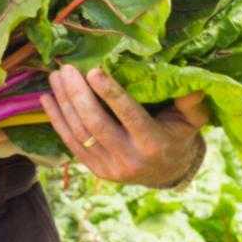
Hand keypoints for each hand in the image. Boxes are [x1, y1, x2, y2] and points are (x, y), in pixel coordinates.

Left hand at [41, 66, 208, 187]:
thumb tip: (194, 83)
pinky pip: (71, 145)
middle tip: (67, 68)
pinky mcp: (96, 170)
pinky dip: (57, 121)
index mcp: (153, 144)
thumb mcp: (192, 121)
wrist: (167, 172)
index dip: (111, 94)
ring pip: (80, 134)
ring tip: (56, 77)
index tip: (94, 71)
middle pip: (97, 124)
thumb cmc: (179, 136)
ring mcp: (109, 168)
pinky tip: (48, 100)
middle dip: (78, 95)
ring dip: (65, 104)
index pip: (129, 116)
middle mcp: (129, 159)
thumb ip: (192, 103)